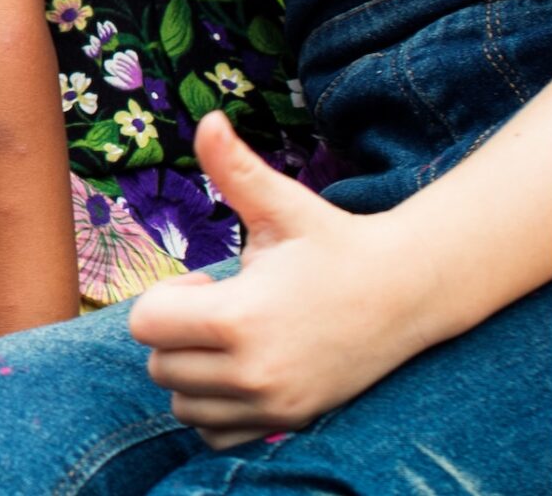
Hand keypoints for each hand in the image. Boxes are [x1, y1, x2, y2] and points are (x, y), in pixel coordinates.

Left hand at [129, 113, 427, 447]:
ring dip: (190, 372)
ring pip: (180, 402)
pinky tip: (240, 371)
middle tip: (220, 309)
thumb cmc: (334, 243)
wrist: (405, 293)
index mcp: (240, 317)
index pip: (145, 324)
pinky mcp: (289, 422)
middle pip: (159, 364)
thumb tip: (207, 120)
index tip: (203, 285)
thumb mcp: (283, 205)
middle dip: (175, 334)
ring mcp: (273, 403)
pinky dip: (213, 409)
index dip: (165, 299)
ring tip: (231, 339)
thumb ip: (236, 168)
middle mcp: (253, 370)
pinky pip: (213, 433)